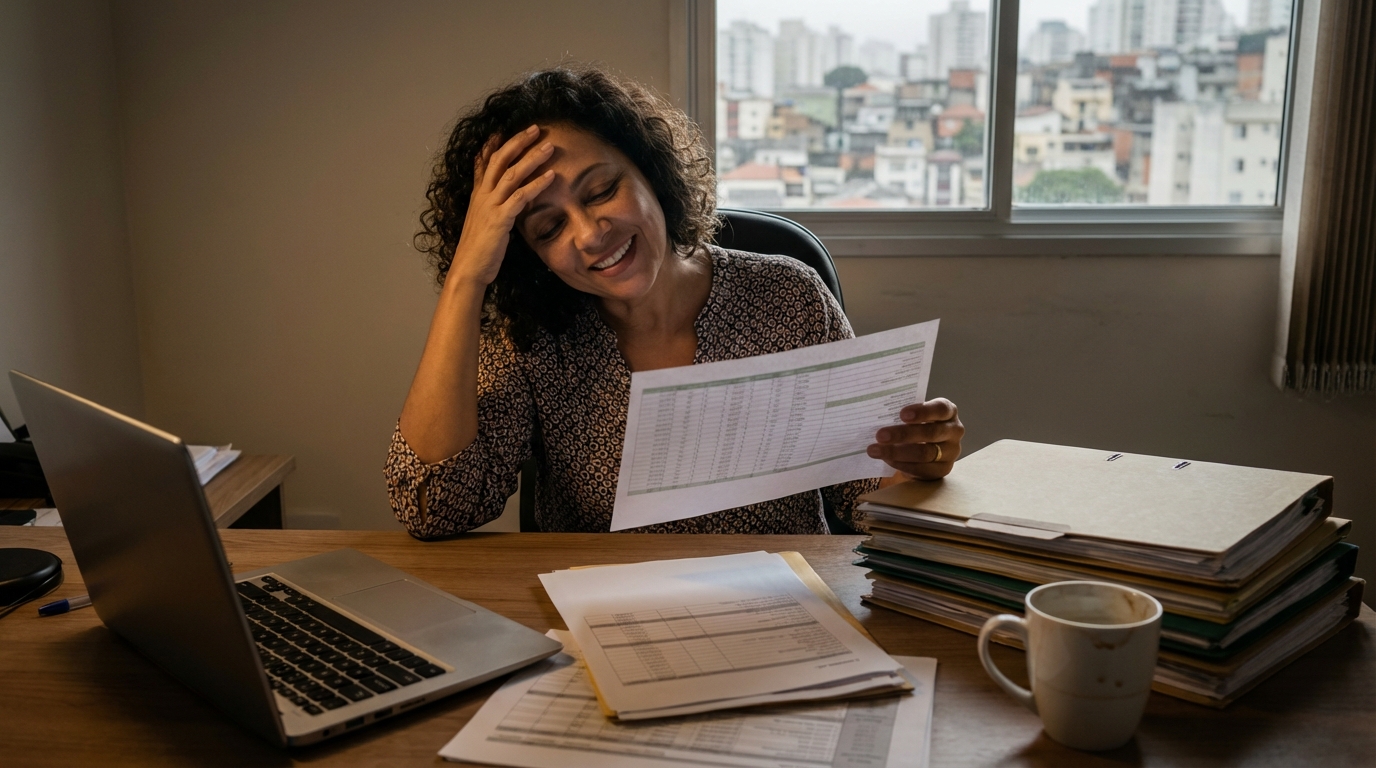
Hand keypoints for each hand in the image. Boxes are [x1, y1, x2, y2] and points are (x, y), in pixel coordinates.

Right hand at [447, 125, 556, 287]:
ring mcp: (490, 206)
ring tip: (549, 147)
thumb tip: (500, 199)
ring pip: (512, 174)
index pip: (484, 163)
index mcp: (478, 195)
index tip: (501, 129)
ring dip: (532, 158)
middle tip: (535, 128)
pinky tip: (551, 176)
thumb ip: (490, 205)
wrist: (469, 269)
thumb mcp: (483, 221)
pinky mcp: (500, 219)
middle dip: (518, 142)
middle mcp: (482, 196)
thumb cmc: (480, 249)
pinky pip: (520, 197)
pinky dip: (536, 185)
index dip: (492, 145)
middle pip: (500, 160)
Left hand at [867, 398, 963, 480]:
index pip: (940, 409)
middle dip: (903, 434)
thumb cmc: (918, 424)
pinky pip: (922, 469)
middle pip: (930, 433)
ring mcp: (952, 451)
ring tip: (875, 450)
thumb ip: (905, 415)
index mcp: (948, 411)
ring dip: (897, 452)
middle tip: (880, 435)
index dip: (922, 411)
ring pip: (925, 453)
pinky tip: (887, 460)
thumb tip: (878, 416)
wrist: (927, 450)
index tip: (902, 414)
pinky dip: (902, 464)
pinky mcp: (944, 469)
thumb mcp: (916, 416)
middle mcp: (955, 430)